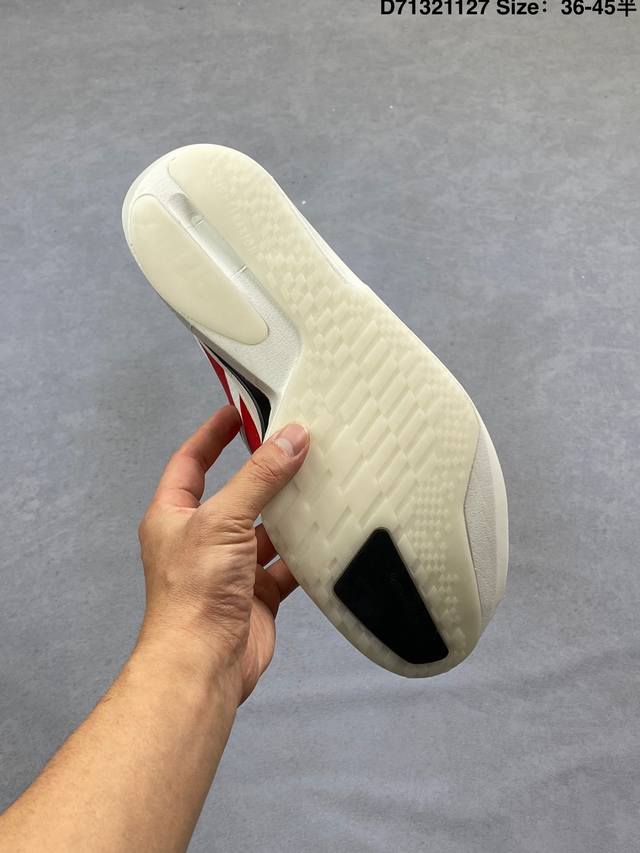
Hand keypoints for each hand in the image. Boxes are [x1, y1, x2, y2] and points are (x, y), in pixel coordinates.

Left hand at [136, 405, 309, 703]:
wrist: (203, 664)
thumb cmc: (195, 592)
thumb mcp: (223, 520)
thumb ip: (259, 478)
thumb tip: (290, 437)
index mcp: (175, 516)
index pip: (191, 462)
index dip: (212, 435)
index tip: (238, 410)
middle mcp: (201, 538)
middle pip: (236, 493)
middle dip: (264, 472)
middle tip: (295, 444)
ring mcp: (230, 566)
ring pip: (265, 528)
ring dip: (289, 510)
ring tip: (321, 481)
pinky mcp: (256, 592)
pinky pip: (286, 563)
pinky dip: (306, 550)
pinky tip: (329, 533)